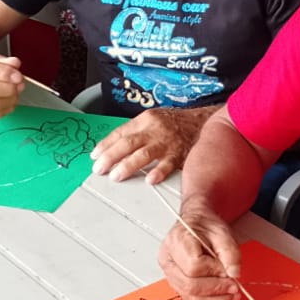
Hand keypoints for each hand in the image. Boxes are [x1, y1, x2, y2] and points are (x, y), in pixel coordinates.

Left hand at [90, 107, 207, 182]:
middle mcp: (154, 130)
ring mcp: (167, 142)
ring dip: (128, 165)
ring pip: (144, 154)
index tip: (95, 156)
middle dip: (111, 156)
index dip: (105, 145)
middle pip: (128, 143)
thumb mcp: (153, 120)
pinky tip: (151, 180)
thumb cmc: (175, 123)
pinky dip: (159, 172)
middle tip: (99, 169)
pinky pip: (168, 164)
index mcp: (145, 120)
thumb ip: (135, 133)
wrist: (204, 120)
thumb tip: (112, 148)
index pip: (120, 132)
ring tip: (116, 176)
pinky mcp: (180, 153)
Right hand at [156, 202, 242, 299]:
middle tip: (234, 287)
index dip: (214, 272)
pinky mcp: (178, 286)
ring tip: (231, 295)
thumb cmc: (205, 226)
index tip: (229, 270)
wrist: (196, 223)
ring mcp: (171, 275)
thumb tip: (233, 274)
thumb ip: (229, 251)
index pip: (194, 266)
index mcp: (177, 242)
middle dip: (216, 290)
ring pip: (189, 297)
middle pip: (190, 285)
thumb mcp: (222, 231)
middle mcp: (168, 260)